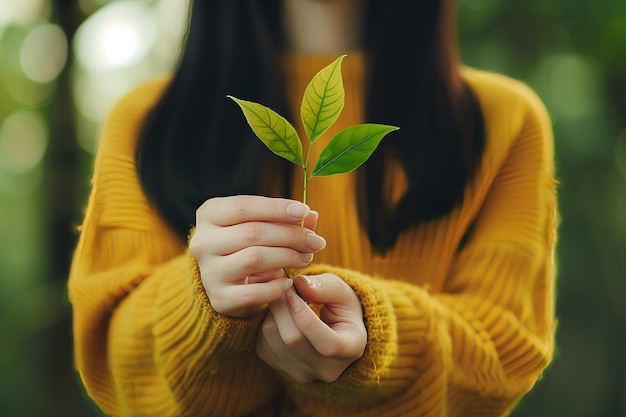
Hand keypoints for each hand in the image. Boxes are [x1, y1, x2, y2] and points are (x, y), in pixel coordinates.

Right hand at [189, 196, 324, 317]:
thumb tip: (313, 216)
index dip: (276, 208)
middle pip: (252, 233)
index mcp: (209, 214)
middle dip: (290, 236)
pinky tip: (289, 282)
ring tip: (305, 258)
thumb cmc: (247, 245)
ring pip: (253, 259)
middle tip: (315, 241)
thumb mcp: (261, 225)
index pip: (243, 206)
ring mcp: (208, 272)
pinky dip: (276, 287)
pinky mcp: (219, 298)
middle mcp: (202, 242)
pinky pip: (253, 292)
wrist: (227, 283)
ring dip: (287, 257)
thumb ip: (285, 220)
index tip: (305, 211)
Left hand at [256, 274, 366, 382]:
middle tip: (279, 285)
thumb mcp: (341, 291)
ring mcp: (302, 373)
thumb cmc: (341, 306)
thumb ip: (324, 286)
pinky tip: (277, 312)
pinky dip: (266, 323)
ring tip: (280, 296)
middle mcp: (327, 369)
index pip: (328, 344)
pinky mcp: (280, 369)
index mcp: (351, 349)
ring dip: (272, 313)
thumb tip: (299, 283)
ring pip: (273, 341)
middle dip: (282, 307)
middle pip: (294, 341)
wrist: (334, 328)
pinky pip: (263, 344)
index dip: (306, 318)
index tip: (293, 292)